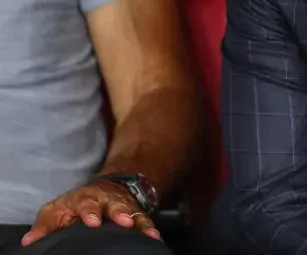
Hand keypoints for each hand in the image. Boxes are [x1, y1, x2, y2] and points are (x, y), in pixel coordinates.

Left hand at [21, 180, 160, 245]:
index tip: (93, 222)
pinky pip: (145, 220)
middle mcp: (108, 201)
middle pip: (115, 205)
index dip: (90, 212)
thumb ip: (45, 224)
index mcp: (86, 199)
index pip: (87, 204)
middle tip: (125, 222)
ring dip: (140, 222)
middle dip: (121, 213)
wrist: (105, 187)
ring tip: (148, 233)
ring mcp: (124, 206)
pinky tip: (155, 237)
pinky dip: (151, 228)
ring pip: (134, 213)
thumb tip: (29, 241)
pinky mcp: (136, 214)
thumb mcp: (57, 210)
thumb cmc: (76, 204)